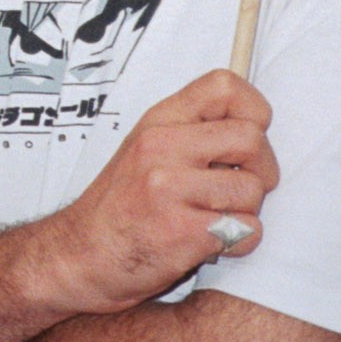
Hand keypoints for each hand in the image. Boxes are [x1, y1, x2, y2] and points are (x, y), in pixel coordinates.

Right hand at [42, 68, 277, 315]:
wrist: (78, 254)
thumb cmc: (120, 206)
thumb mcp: (145, 149)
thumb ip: (191, 131)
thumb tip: (254, 126)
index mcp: (158, 121)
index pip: (225, 86)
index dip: (254, 112)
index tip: (248, 140)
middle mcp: (161, 146)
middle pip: (252, 139)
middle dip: (262, 170)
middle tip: (239, 189)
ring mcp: (168, 187)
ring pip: (252, 190)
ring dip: (246, 213)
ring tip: (214, 218)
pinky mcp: (180, 230)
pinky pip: (246, 231)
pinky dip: (238, 243)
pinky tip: (208, 243)